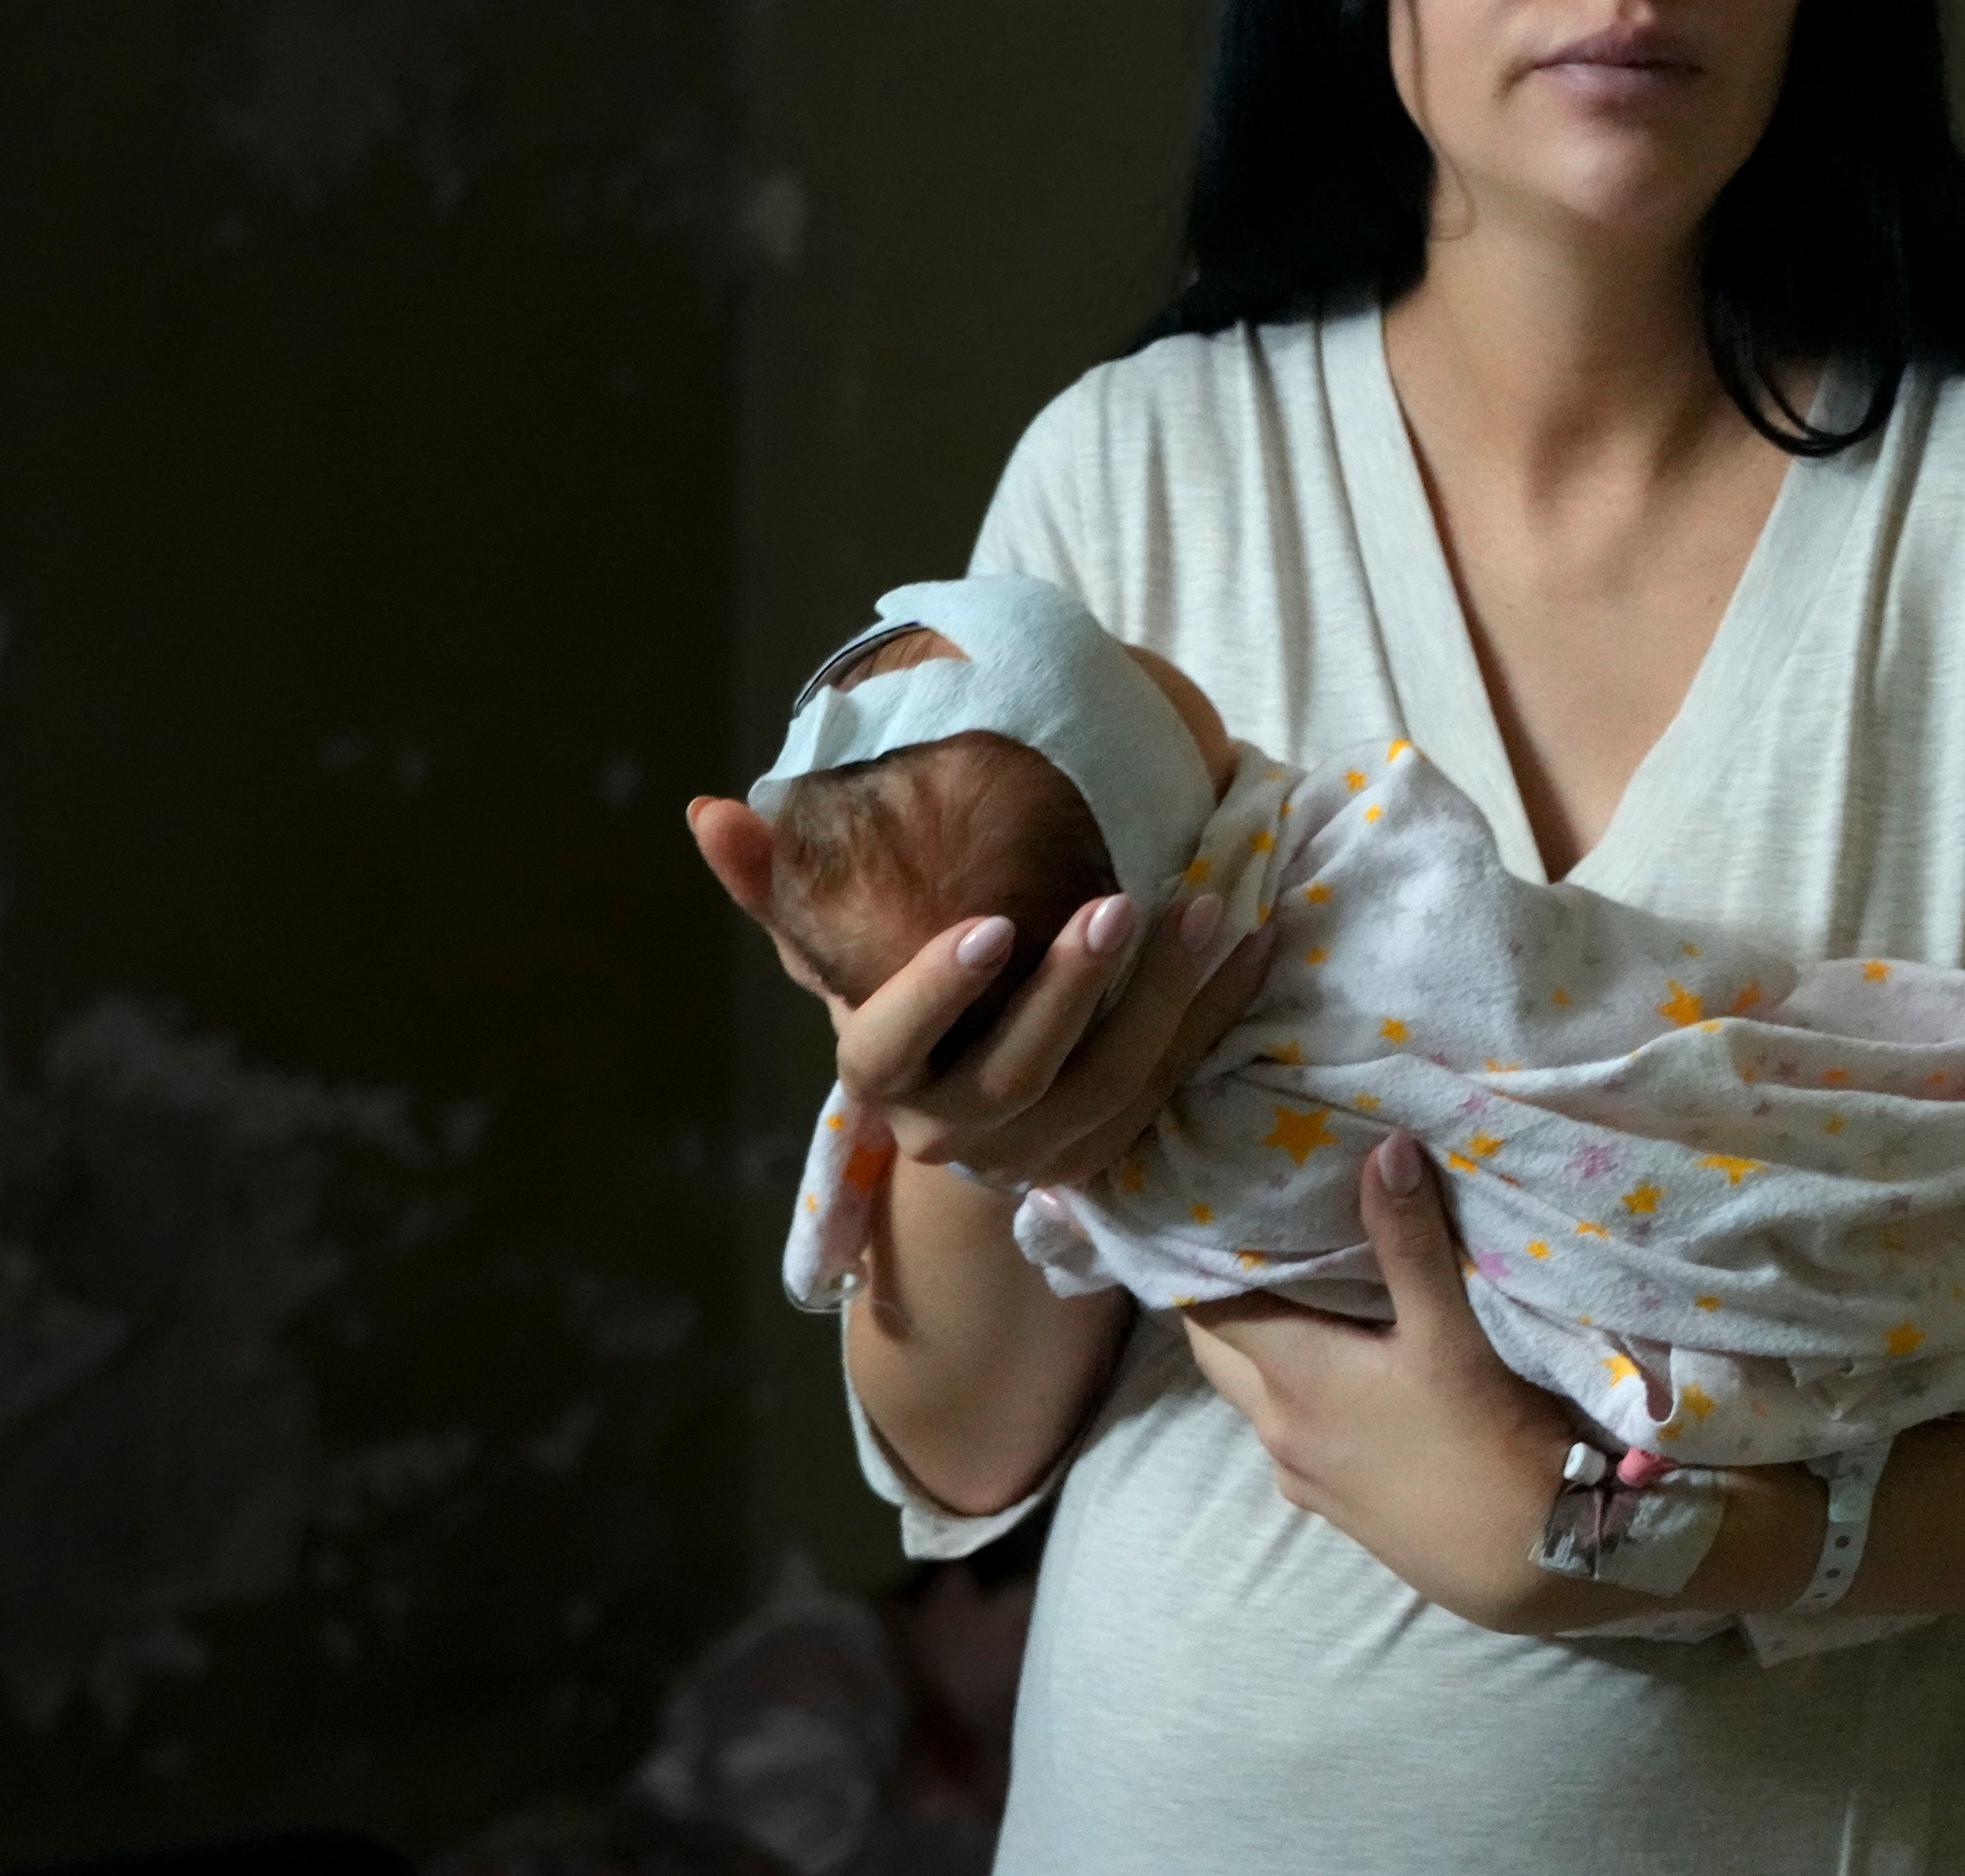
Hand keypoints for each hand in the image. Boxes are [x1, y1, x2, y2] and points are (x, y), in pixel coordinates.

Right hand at [688, 794, 1275, 1187]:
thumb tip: (709, 811)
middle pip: (1021, 1074)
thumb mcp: (832, 951)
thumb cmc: (897, 1010)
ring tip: (1208, 910)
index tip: (991, 926)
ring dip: (1167, 1001)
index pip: (893, 1047)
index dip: (939, 993)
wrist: (965, 1113)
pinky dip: (1217, 1014)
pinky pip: (1175, 1086)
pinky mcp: (1116, 1150)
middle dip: (1074, 992)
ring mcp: (1042, 1153)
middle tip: (1121, 903)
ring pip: (1112, 1088)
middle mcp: (958, 1132)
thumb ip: (775, 885)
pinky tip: (1255, 940)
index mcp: (885, 1081)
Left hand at [1179, 1132, 1615, 1634]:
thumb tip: (1383, 1147)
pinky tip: (1354, 1367)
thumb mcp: (1452, 1333)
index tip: (1212, 1204)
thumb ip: (1410, 1242)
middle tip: (1258, 1232)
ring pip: (1259, 1391)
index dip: (1199, 1254)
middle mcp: (1279, 1429)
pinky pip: (1295, 1428)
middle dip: (1227, 1294)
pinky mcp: (1336, 1503)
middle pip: (1219, 1349)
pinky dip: (1303, 1387)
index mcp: (1291, 1379)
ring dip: (1270, 1343)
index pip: (1203, 1305)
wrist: (1530, 1562)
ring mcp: (1303, 1474)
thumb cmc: (1486, 1441)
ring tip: (1309, 1287)